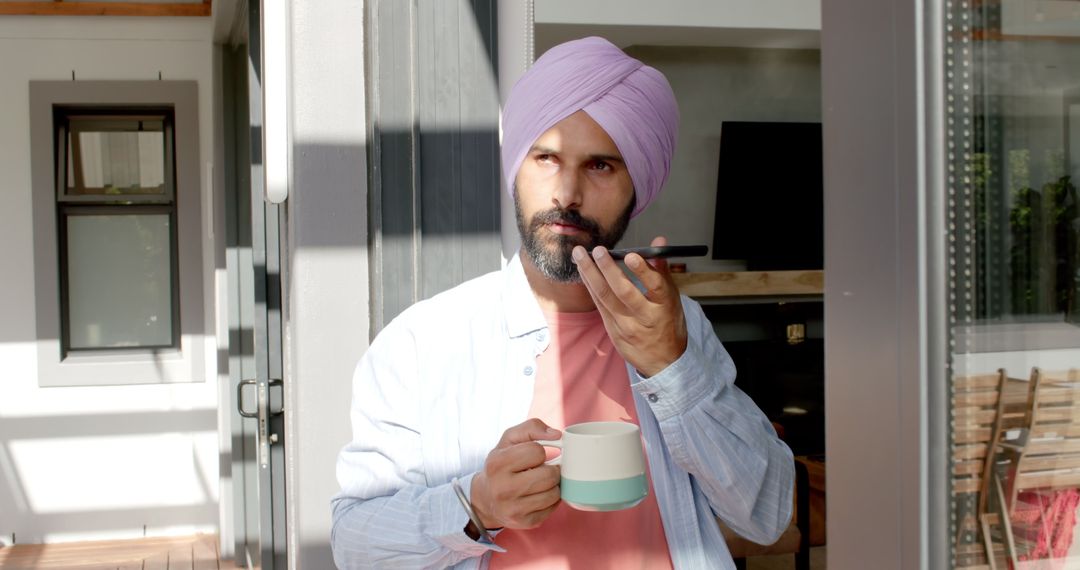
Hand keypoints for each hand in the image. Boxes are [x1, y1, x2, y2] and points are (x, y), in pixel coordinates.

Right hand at [470, 418, 561, 529]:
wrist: (485, 499)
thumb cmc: (502, 464)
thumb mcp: (509, 440)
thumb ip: (532, 427)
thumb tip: (557, 434)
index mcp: (497, 464)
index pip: (536, 451)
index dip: (539, 451)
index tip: (533, 456)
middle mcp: (502, 489)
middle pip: (549, 475)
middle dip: (551, 469)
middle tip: (544, 469)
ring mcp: (513, 509)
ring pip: (554, 493)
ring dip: (553, 485)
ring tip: (542, 482)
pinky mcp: (525, 523)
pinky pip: (553, 507)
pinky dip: (551, 499)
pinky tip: (540, 495)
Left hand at [572, 235, 687, 377]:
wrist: (663, 361)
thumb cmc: (668, 321)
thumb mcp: (671, 297)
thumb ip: (661, 269)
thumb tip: (659, 240)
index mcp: (665, 306)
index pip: (655, 286)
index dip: (643, 270)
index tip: (630, 255)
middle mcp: (646, 317)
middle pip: (624, 292)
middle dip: (608, 269)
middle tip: (597, 250)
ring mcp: (627, 327)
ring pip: (605, 298)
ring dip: (590, 274)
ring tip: (580, 255)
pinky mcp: (613, 332)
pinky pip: (599, 306)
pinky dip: (590, 286)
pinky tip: (582, 271)